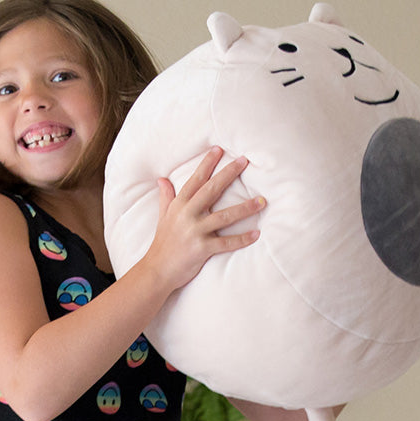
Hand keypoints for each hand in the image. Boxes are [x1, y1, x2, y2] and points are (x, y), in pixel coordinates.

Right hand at [142, 147, 263, 293]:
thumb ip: (166, 197)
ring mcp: (195, 232)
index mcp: (179, 205)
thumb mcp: (163, 217)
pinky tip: (256, 234)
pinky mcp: (202, 249)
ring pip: (224, 216)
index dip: (207, 164)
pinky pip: (226, 243)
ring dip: (245, 208)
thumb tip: (162, 180)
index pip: (195, 180)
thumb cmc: (163, 244)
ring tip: (262, 201)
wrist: (157, 270)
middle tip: (244, 161)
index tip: (219, 150)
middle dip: (229, 174)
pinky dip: (242, 239)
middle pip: (211, 190)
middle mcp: (187, 215)